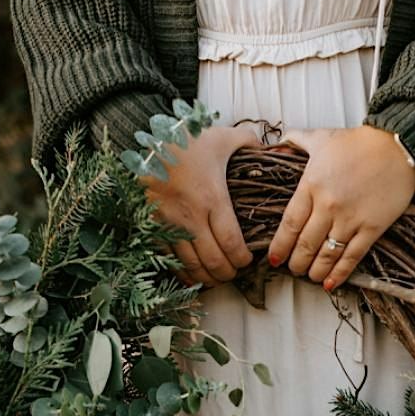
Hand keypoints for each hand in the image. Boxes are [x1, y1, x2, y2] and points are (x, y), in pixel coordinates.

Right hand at [138, 123, 263, 287]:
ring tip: (216, 278)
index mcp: (212, 198)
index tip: (248, 261)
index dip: (242, 259)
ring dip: (206, 278)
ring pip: (191, 265)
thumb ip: (248, 142)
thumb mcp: (221, 137)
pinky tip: (191, 275)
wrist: (144, 140)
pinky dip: (182, 272)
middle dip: (227, 273)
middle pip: (213, 260)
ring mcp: (170, 224)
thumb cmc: (185, 140)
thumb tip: (270, 149)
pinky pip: (169, 259)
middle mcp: (191, 217)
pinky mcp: (153, 226)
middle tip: (234, 273)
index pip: (231, 242)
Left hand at [266, 125, 414, 290]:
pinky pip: (352, 257)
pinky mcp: (372, 228)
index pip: (289, 224)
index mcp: (311, 185)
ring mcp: (350, 219)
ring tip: (310, 276)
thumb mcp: (322, 137)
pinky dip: (339, 274)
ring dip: (314, 271)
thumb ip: (296, 141)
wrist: (398, 145)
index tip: (274, 258)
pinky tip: (330, 284)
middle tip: (293, 268)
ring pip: (326, 256)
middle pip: (305, 245)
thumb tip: (275, 146)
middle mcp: (328, 205)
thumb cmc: (359, 142)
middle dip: (296, 263)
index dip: (280, 246)